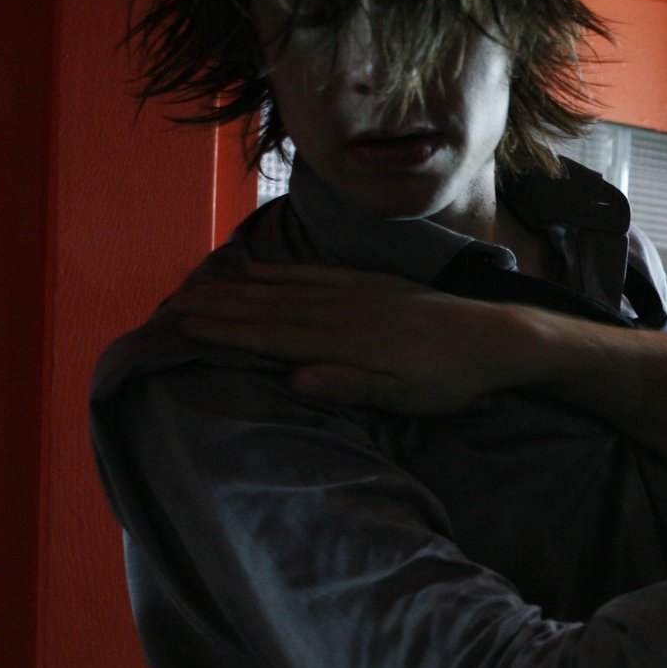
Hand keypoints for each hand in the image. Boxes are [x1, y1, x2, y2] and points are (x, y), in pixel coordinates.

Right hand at [171, 262, 543, 414]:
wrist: (495, 336)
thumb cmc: (450, 379)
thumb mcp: (405, 396)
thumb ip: (349, 384)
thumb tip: (294, 378)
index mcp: (346, 343)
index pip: (273, 337)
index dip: (226, 333)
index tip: (185, 328)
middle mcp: (344, 311)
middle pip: (268, 309)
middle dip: (218, 308)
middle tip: (172, 305)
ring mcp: (356, 292)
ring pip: (285, 289)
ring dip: (239, 289)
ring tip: (200, 287)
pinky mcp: (371, 283)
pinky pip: (315, 274)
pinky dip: (281, 273)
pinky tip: (259, 271)